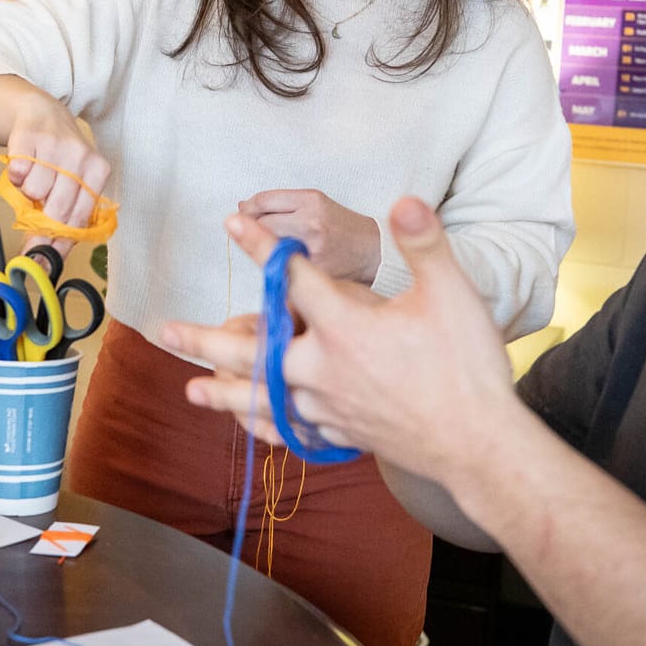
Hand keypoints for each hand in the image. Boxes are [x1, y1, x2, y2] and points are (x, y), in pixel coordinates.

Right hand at [2, 90, 111, 257]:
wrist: (42, 112)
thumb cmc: (61, 156)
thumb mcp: (75, 180)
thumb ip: (67, 217)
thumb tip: (48, 261)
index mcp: (98, 171)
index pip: (80, 218)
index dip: (59, 243)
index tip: (44, 260)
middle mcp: (80, 156)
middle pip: (57, 210)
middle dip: (41, 226)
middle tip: (31, 228)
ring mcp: (54, 144)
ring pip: (34, 192)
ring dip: (28, 194)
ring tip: (34, 179)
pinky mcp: (28, 136)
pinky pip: (16, 173)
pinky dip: (15, 176)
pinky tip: (24, 165)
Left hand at [162, 197, 518, 474]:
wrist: (480, 445)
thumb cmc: (467, 366)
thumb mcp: (453, 294)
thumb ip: (425, 244)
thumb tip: (405, 200)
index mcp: (345, 329)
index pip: (292, 279)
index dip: (261, 248)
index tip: (229, 224)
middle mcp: (323, 370)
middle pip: (251, 351)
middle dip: (206, 338)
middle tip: (165, 331)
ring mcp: (327, 408)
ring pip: (261, 397)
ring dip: (223, 392)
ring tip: (190, 390)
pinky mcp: (339, 435)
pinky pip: (287, 429)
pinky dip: (262, 424)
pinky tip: (249, 426)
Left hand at [236, 188, 381, 284]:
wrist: (375, 253)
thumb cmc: (344, 228)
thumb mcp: (317, 204)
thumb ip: (281, 205)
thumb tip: (244, 208)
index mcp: (311, 201)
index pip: (263, 201)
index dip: (248, 208)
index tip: (244, 213)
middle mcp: (310, 223)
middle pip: (261, 224)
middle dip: (253, 228)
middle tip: (257, 232)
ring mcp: (311, 250)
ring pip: (268, 248)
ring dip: (265, 249)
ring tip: (277, 248)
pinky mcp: (313, 274)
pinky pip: (283, 269)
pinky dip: (280, 267)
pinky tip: (291, 264)